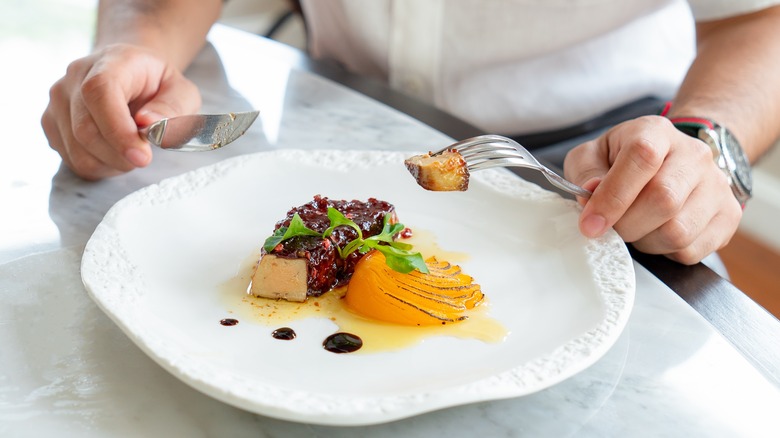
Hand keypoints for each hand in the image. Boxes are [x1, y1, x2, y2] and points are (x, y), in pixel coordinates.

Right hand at [41, 43, 200, 179]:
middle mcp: (74, 77)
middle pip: (85, 130)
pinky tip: (115, 155)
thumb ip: (173, 107)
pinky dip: (98, 167)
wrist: (131, 72)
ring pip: (77, 151)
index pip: (99, 93)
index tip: (142, 156)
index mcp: (110, 62)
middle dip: (120, 156)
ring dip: (111, 164)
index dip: (118, 131)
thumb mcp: (182, 91)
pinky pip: (71, 159)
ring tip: (132, 152)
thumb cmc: (157, 83)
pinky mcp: (51, 122)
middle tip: (145, 157)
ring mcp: (58, 100)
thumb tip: (149, 124)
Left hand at [563, 116, 741, 263]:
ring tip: (636, 227)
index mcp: (656, 132)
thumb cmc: (624, 160)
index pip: (641, 158)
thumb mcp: (593, 156)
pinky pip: (691, 251)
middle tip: (611, 228)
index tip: (590, 224)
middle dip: (626, 225)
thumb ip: (586, 173)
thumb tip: (591, 195)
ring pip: (678, 232)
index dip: (612, 197)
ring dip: (645, 241)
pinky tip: (656, 234)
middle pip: (663, 200)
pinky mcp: (728, 216)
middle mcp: (694, 155)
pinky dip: (665, 252)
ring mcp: (716, 186)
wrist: (674, 161)